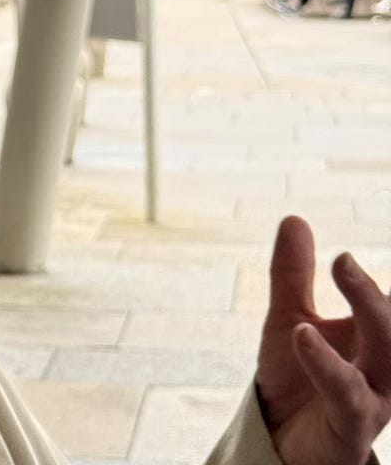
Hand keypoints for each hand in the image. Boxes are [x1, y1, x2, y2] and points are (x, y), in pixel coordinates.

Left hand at [257, 216, 390, 464]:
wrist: (279, 440)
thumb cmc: (296, 379)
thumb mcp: (288, 317)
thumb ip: (293, 273)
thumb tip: (294, 218)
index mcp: (378, 336)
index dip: (377, 285)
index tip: (348, 254)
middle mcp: (386, 366)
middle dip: (375, 293)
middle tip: (343, 261)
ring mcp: (376, 398)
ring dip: (372, 314)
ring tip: (342, 272)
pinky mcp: (352, 426)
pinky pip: (348, 394)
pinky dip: (327, 363)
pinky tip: (302, 333)